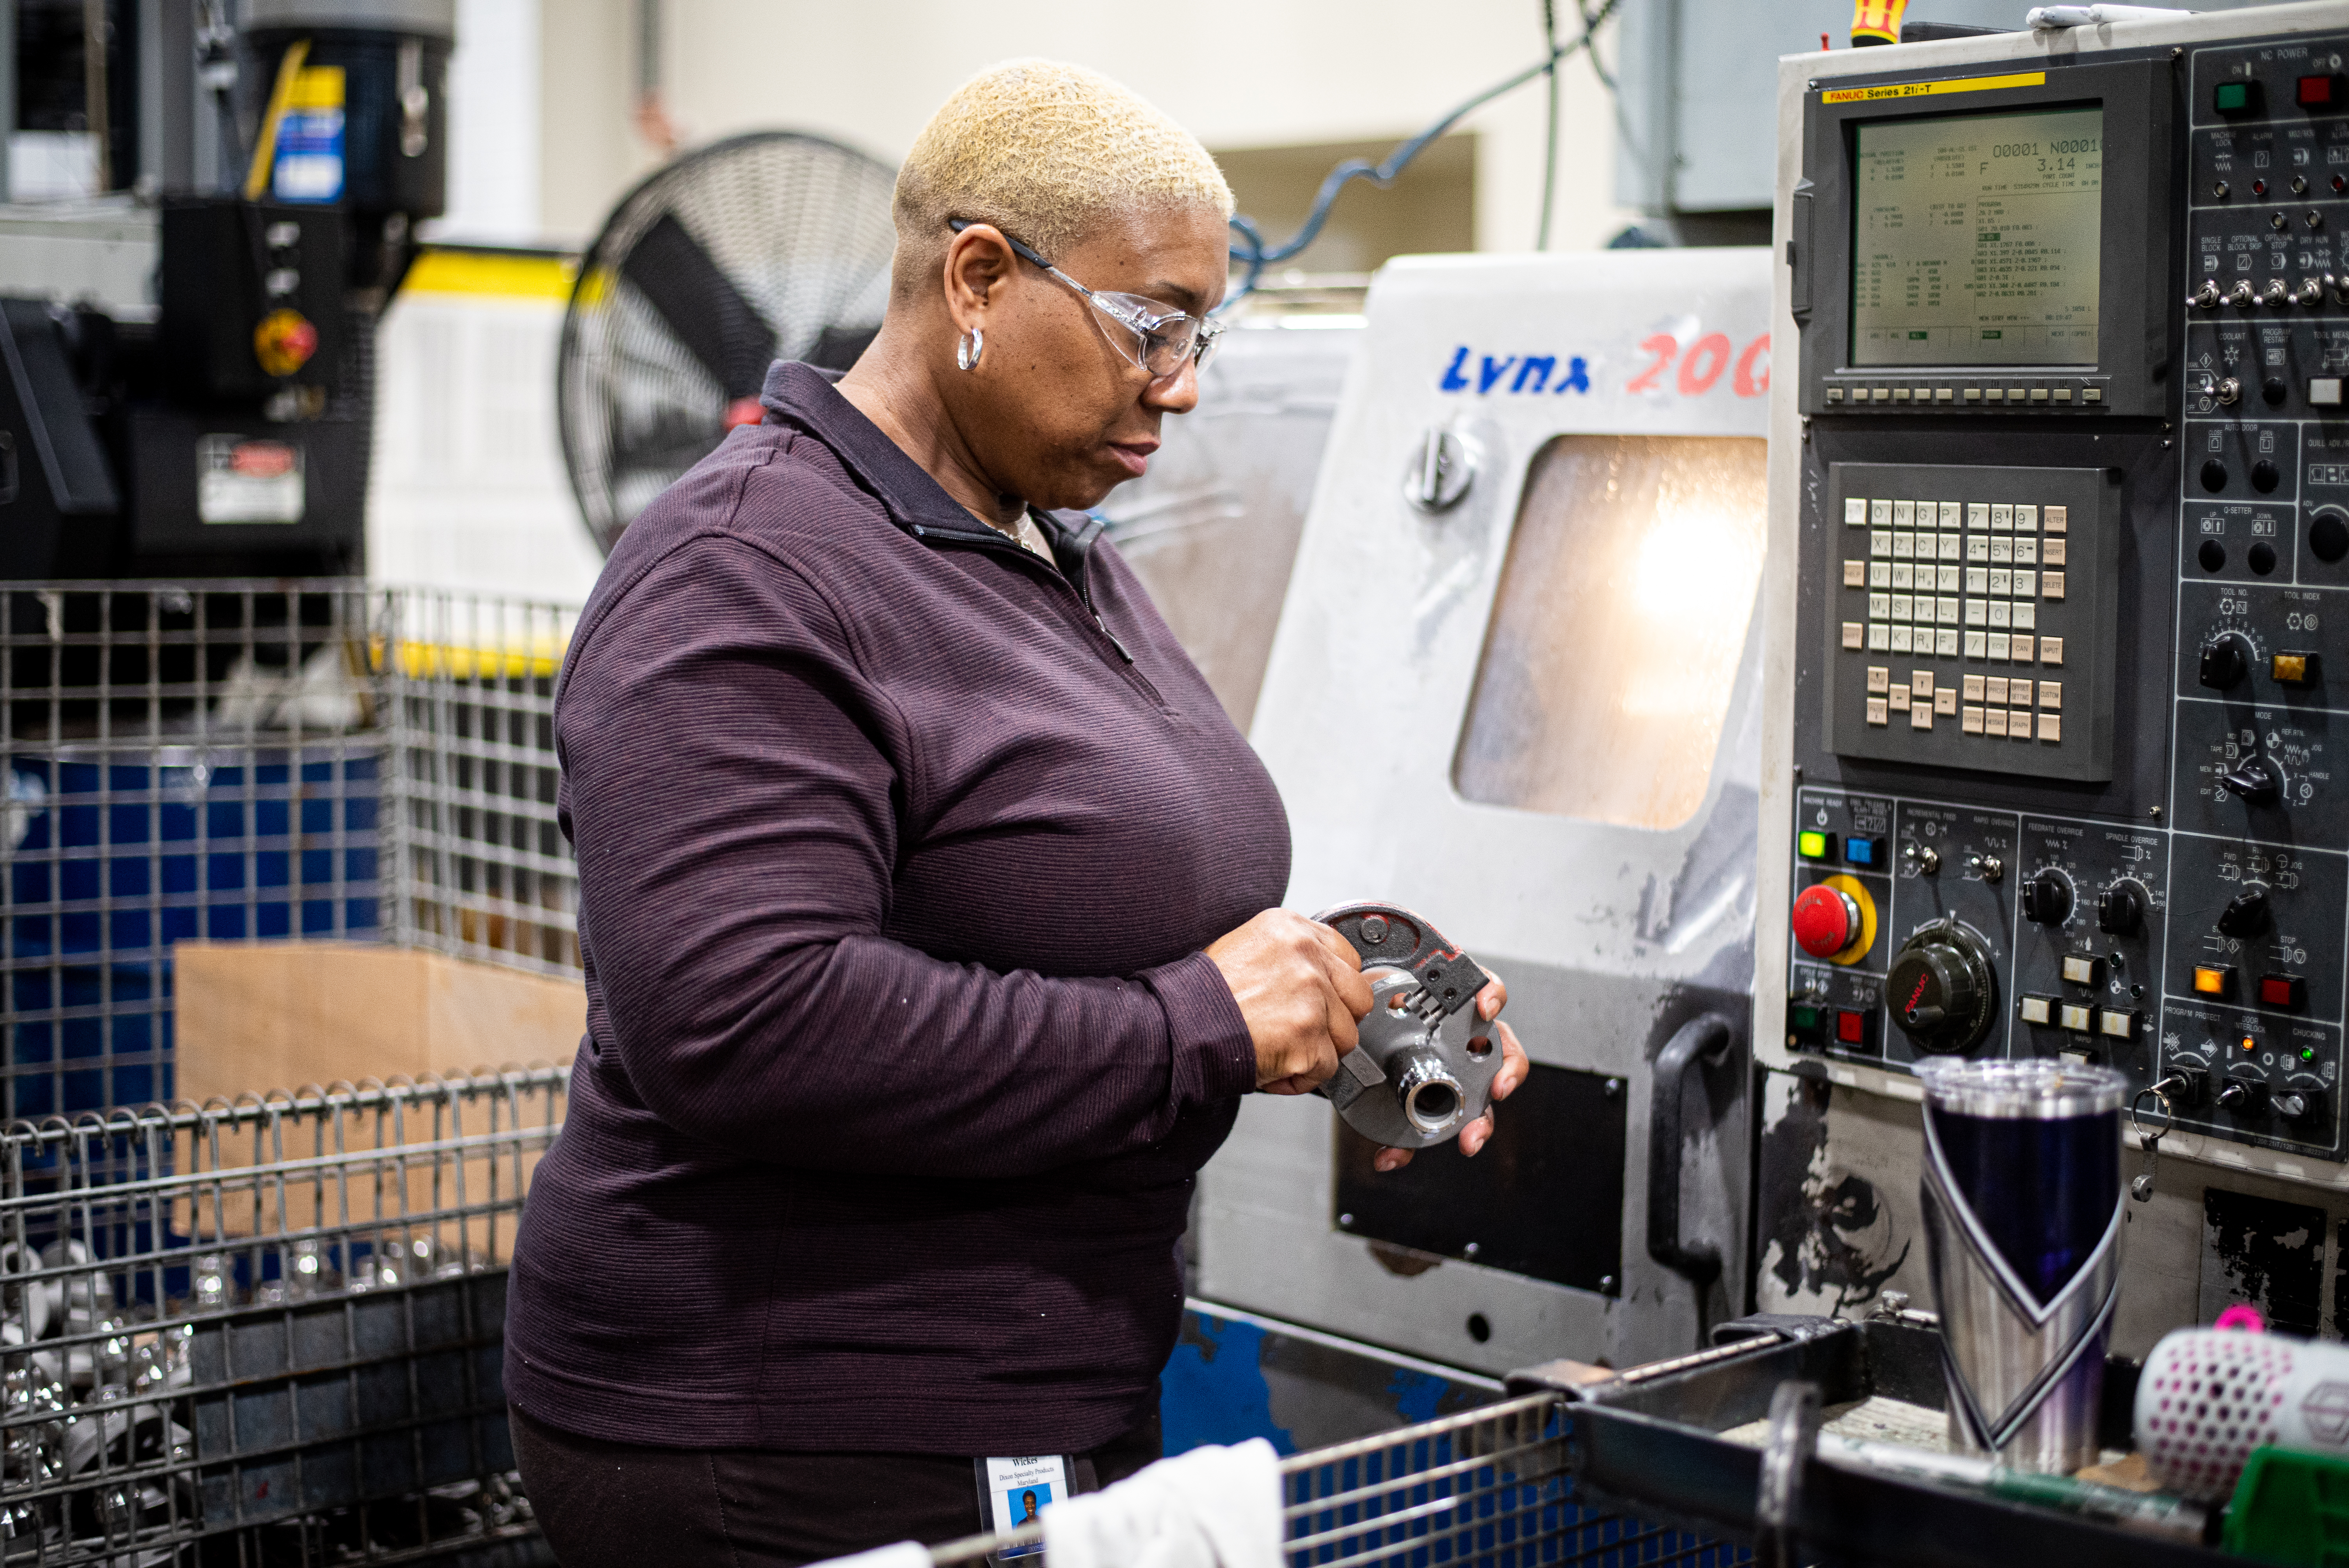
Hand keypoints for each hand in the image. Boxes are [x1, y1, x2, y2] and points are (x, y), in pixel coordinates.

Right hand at [1205, 909, 1373, 1092]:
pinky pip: (1326, 1067)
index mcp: (1292, 929)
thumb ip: (1294, 957)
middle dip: (1336, 1019)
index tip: (1321, 1000)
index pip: (1348, 958)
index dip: (1336, 987)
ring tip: (1280, 1045)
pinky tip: (1274, 1063)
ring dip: (1317, 1050)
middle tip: (1302, 1028)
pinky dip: (1301, 1075)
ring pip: (1345, 1036)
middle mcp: (1306, 957)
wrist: (1180, 1025)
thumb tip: (1333, 977)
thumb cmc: (1207, 993)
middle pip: (1357, 997)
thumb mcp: (1250, 948)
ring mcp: (1311, 997)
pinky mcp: (1308, 1037)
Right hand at [1373, 972, 1527, 1172]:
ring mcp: (1473, 1019)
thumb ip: (1399, 1131)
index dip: (1482, 1124)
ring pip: (1499, 1021)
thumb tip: (1387, 1160)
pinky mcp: (1466, 986)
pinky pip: (1486, 983)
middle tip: (1494, 1092)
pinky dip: (1489, 988)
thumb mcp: (1396, 1094)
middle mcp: (1477, 1050)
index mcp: (1468, 1080)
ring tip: (1485, 1017)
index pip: (1483, 1110)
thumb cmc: (1392, 1054)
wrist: (1378, 1007)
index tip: (1470, 1139)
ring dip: (1496, 1021)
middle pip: (1507, 1064)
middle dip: (1504, 1078)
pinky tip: (1481, 996)